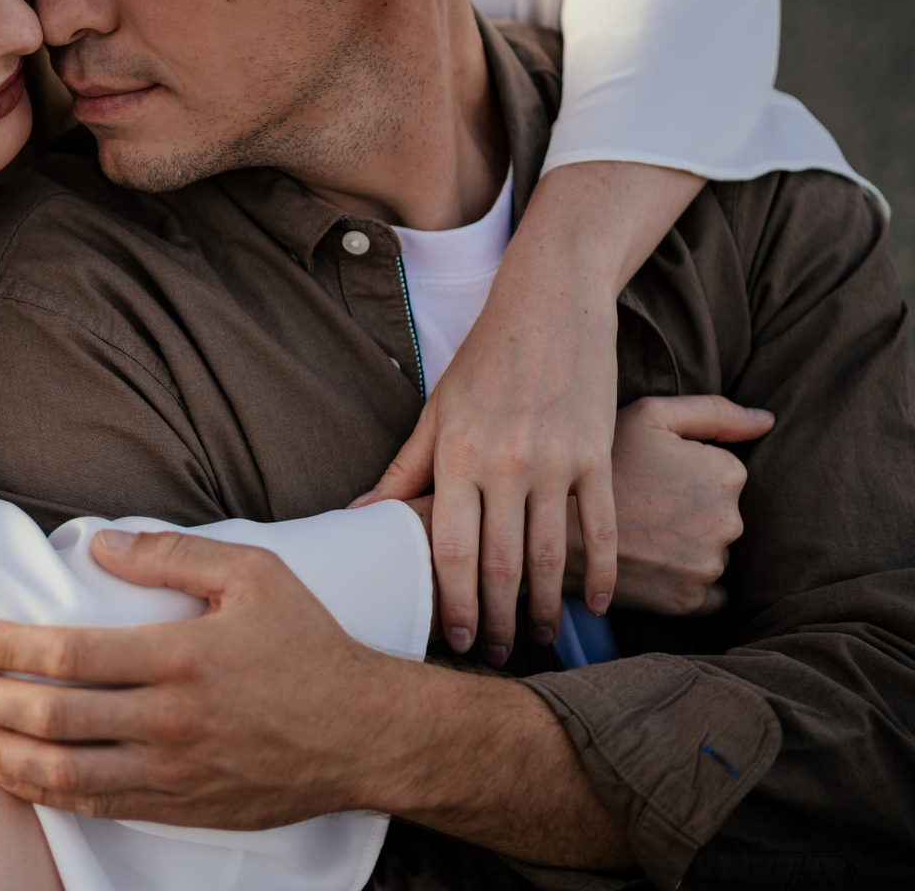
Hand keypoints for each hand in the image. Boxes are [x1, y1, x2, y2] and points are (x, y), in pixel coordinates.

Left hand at [0, 530, 391, 829]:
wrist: (367, 736)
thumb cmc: (310, 647)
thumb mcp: (254, 575)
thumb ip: (173, 553)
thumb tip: (100, 543)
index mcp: (181, 657)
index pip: (69, 656)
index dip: (8, 648)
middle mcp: (169, 721)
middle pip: (51, 718)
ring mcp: (173, 773)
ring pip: (63, 773)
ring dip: (2, 753)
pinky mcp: (181, 807)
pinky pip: (96, 805)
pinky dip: (44, 793)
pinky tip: (15, 773)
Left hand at [354, 261, 619, 662]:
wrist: (549, 303)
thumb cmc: (483, 360)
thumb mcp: (436, 411)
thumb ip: (404, 470)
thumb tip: (359, 513)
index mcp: (456, 455)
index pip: (453, 549)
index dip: (454, 601)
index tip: (453, 638)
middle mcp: (504, 462)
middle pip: (501, 564)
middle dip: (496, 619)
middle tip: (493, 654)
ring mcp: (555, 460)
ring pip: (549, 555)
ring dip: (544, 606)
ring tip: (537, 639)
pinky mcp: (596, 453)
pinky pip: (599, 525)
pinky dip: (599, 570)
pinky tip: (597, 604)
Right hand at [567, 395, 763, 615]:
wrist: (549, 526)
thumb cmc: (600, 463)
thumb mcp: (650, 417)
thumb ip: (715, 412)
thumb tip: (767, 421)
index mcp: (725, 473)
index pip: (724, 475)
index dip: (686, 474)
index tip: (652, 477)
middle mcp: (728, 521)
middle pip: (720, 516)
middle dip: (690, 513)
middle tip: (642, 506)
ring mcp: (710, 565)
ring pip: (712, 553)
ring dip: (686, 548)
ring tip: (640, 535)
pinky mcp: (690, 601)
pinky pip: (707, 594)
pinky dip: (684, 583)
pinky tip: (651, 566)